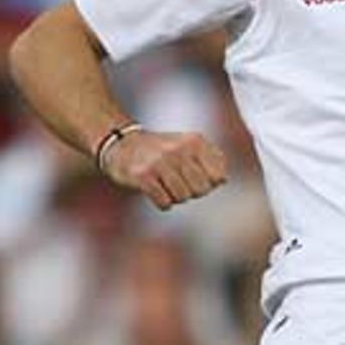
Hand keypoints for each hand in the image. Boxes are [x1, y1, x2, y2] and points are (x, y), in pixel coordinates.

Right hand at [103, 128, 227, 210]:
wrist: (122, 144)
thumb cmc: (161, 150)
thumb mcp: (189, 145)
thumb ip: (211, 159)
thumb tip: (223, 179)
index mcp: (194, 140)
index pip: (219, 176)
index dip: (209, 183)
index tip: (196, 177)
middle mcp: (179, 149)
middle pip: (202, 190)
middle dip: (192, 192)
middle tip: (177, 181)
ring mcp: (160, 162)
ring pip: (183, 198)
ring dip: (174, 196)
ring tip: (164, 183)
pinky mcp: (143, 176)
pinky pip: (165, 203)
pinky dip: (162, 202)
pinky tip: (154, 189)